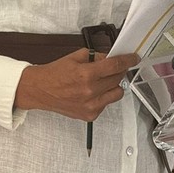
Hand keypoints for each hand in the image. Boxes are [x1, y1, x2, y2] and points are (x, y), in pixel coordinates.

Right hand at [14, 48, 137, 121]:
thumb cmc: (55, 73)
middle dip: (119, 70)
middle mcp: (90, 91)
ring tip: (102, 80)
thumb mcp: (75, 57)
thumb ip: (95, 56)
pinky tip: (93, 91)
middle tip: (114, 66)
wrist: (40, 90)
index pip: (115, 65)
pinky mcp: (90, 115)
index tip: (133, 58)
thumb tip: (110, 57)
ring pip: (117, 93)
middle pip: (117, 78)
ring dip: (113, 84)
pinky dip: (104, 96)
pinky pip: (106, 104)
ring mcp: (91, 105)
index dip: (127, 60)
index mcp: (86, 74)